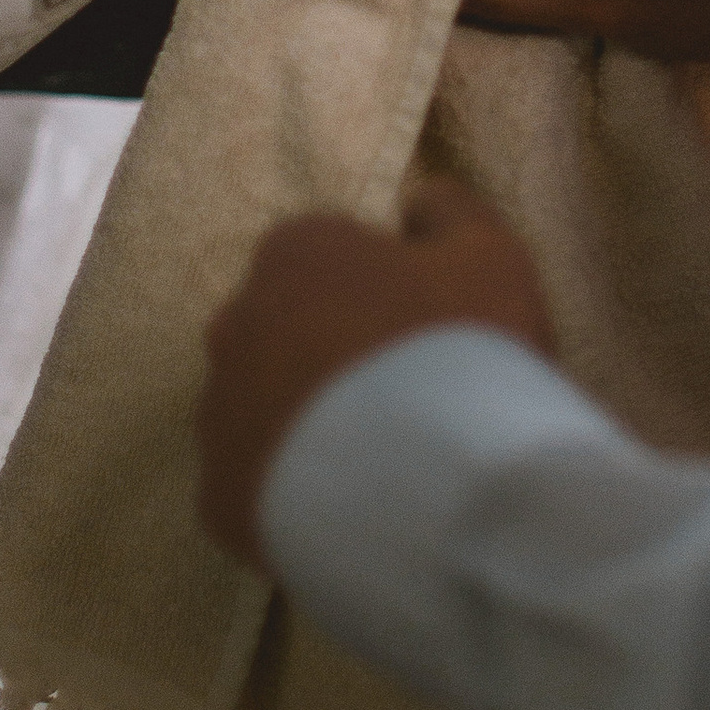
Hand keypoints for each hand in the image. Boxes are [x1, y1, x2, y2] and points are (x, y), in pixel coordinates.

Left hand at [196, 175, 553, 559]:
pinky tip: (353, 508)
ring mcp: (219, 415)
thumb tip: (415, 201)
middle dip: (333, 352)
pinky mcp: (219, 498)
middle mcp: (236, 324)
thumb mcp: (490, 256)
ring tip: (382, 461)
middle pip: (287, 329)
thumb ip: (450, 212)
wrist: (433, 491)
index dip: (385, 288)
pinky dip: (295, 491)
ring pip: (265, 408)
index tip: (427, 329)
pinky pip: (258, 485)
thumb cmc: (460, 351)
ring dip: (310, 422)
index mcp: (295, 254)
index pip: (331, 254)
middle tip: (406, 396)